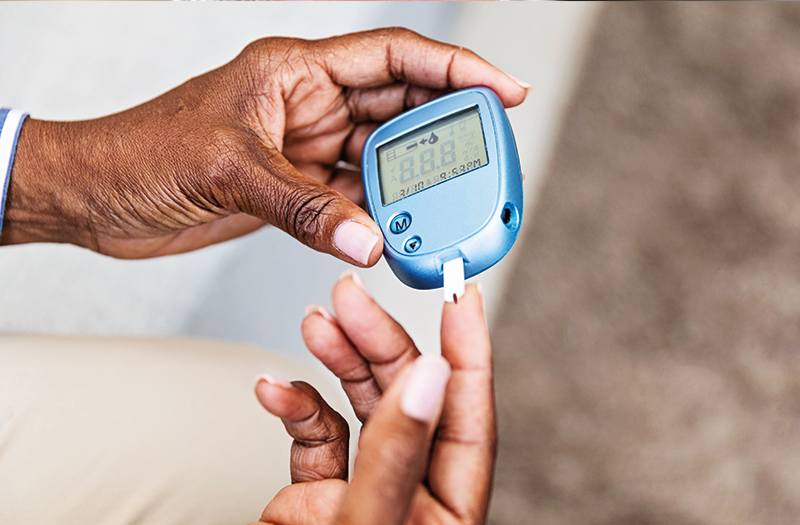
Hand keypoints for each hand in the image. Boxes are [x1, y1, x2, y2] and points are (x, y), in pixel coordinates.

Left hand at [6, 28, 527, 261]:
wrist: (100, 196)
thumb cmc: (143, 152)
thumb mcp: (228, 169)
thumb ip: (303, 206)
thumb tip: (369, 238)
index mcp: (297, 72)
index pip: (394, 57)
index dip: (456, 67)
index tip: (504, 89)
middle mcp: (309, 104)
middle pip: (400, 109)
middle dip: (449, 130)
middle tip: (490, 157)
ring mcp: (306, 148)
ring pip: (382, 159)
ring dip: (417, 183)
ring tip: (454, 204)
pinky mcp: (297, 188)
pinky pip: (355, 200)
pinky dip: (381, 217)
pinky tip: (403, 231)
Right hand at [253, 277, 494, 523]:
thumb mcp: (366, 524)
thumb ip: (394, 456)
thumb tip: (429, 381)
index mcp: (446, 512)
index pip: (468, 417)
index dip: (467, 350)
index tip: (461, 296)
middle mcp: (409, 492)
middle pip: (408, 397)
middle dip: (379, 340)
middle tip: (353, 299)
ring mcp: (365, 489)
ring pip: (364, 404)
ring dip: (339, 359)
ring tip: (318, 322)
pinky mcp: (319, 493)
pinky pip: (317, 433)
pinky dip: (296, 404)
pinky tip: (276, 389)